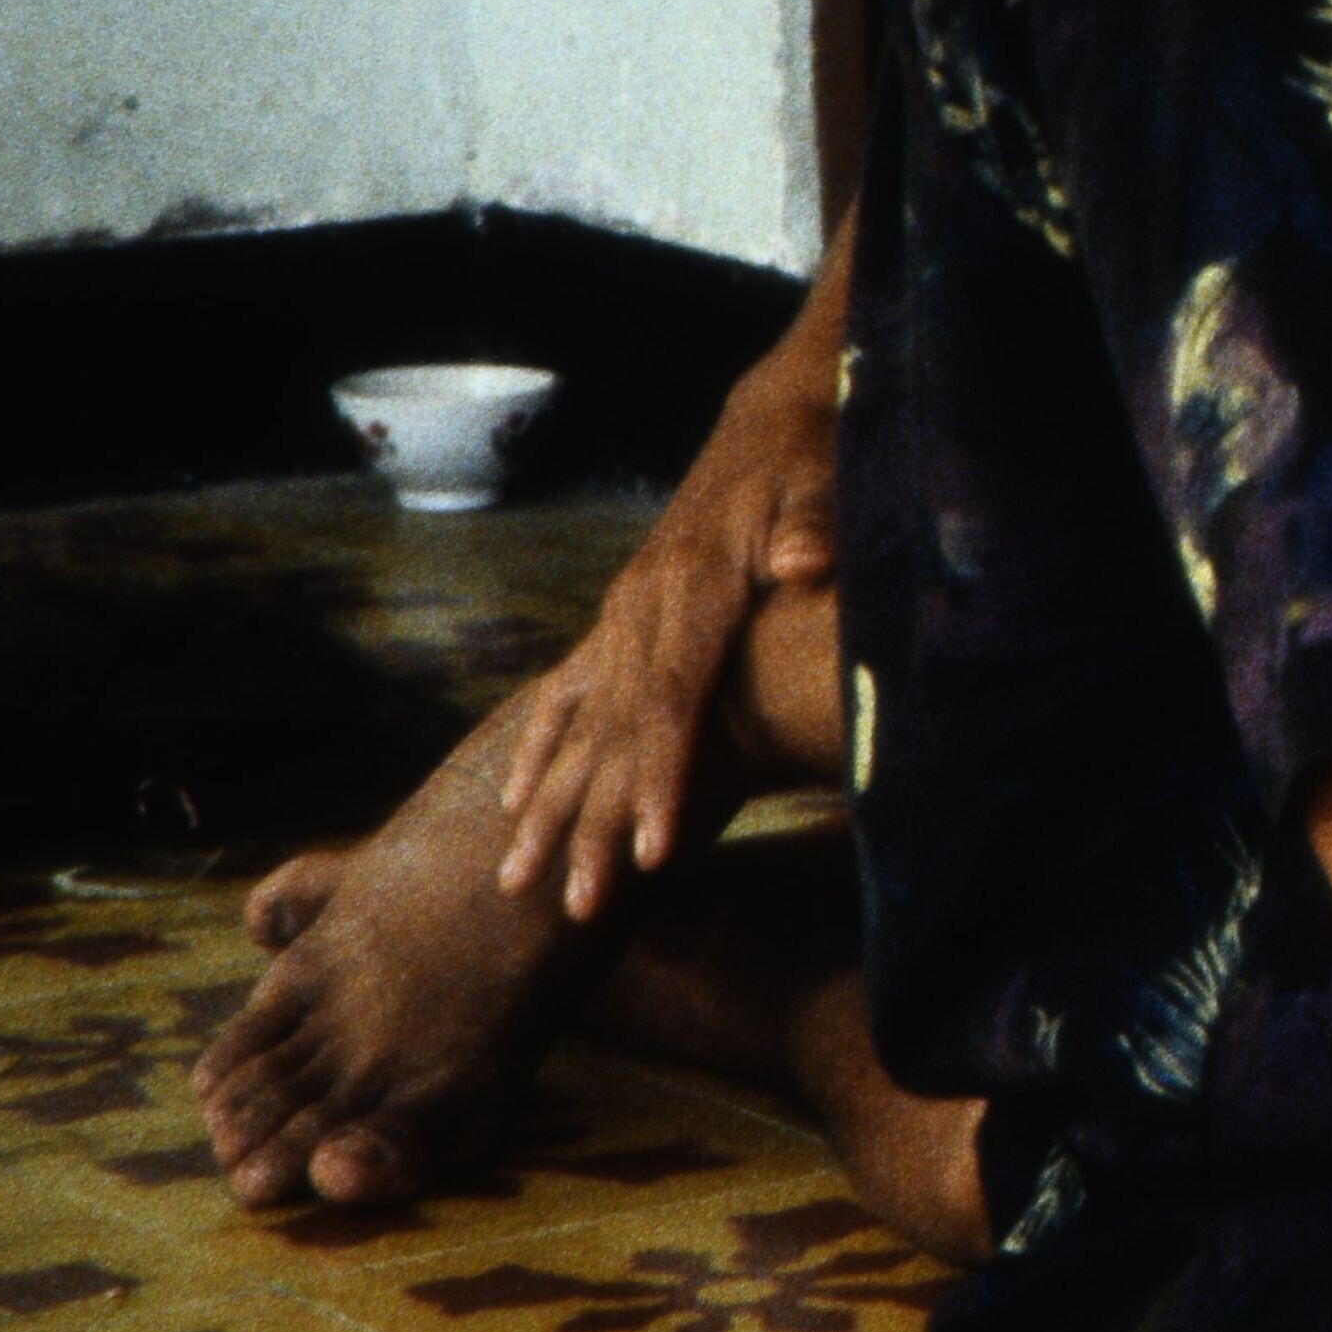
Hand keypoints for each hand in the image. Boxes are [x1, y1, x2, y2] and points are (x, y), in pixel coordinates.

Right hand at [490, 368, 837, 921]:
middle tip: (576, 908)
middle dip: (592, 825)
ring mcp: (622, 617)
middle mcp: (641, 610)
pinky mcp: (619, 620)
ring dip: (547, 807)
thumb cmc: (808, 463)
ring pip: (577, 727)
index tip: (651, 850)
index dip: (661, 777)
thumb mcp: (822, 484)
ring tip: (516, 883)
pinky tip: (509, 802)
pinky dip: (536, 748)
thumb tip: (803, 562)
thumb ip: (813, 527)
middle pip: (613, 735)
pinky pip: (564, 693)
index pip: (674, 701)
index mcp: (692, 588)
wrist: (770, 423)